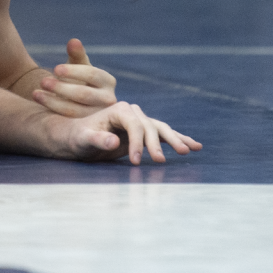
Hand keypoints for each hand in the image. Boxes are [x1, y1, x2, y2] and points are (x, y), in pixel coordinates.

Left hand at [32, 38, 116, 117]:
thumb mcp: (77, 65)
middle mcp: (108, 100)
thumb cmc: (78, 77)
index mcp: (108, 81)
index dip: (73, 71)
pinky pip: (68, 120)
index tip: (55, 68)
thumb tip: (73, 41)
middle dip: (61, 88)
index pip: (93, 74)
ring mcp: (98, 116)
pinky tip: (39, 99)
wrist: (76, 98)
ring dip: (53, 101)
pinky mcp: (86, 127)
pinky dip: (52, 109)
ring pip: (75, 110)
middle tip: (43, 81)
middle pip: (84, 94)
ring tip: (35, 93)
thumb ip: (76, 54)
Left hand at [56, 101, 201, 164]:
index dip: (137, 143)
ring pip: (161, 130)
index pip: (134, 126)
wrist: (77, 138)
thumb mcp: (83, 140)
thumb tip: (114, 141)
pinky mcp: (144, 132)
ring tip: (189, 150)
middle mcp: (132, 112)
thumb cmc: (78, 138)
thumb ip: (97, 139)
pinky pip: (164, 135)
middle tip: (159, 162)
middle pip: (150, 127)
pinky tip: (195, 146)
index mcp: (118, 110)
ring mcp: (140, 121)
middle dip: (157, 144)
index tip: (136, 161)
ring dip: (175, 140)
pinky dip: (179, 139)